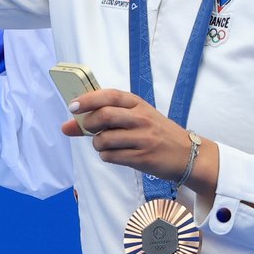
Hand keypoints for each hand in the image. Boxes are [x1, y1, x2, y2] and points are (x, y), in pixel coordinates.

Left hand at [60, 88, 217, 197]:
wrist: (187, 155)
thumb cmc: (155, 133)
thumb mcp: (135, 118)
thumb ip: (102, 119)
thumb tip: (65, 126)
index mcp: (138, 104)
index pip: (109, 96)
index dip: (87, 100)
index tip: (73, 107)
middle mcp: (141, 118)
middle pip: (104, 115)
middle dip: (89, 123)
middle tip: (90, 129)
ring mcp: (143, 138)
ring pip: (104, 139)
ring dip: (97, 143)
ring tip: (105, 144)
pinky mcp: (142, 158)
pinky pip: (111, 156)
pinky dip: (106, 156)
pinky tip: (115, 154)